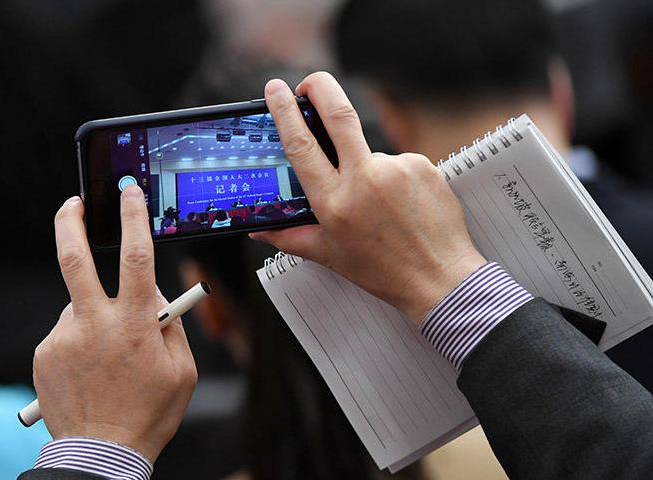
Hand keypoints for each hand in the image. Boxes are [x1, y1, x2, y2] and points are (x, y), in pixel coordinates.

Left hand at [33, 185, 196, 462]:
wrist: (100, 453)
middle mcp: (93, 325)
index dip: (134, 219)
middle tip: (73, 204)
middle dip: (70, 222)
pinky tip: (91, 367)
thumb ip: (171, 326)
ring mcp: (64, 338)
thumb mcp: (182, 370)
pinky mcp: (45, 353)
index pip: (135, 256)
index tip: (130, 196)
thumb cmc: (147, 414)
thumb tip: (156, 295)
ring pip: (80, 305)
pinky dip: (81, 338)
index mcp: (134, 326)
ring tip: (107, 355)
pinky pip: (67, 331)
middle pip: (74, 259)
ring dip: (94, 313)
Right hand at [251, 72, 485, 323]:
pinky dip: (392, 176)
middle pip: (338, 113)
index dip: (285, 111)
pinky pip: (396, 161)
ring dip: (364, 166)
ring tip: (378, 205)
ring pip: (368, 150)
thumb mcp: (329, 255)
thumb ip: (290, 237)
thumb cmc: (384, 271)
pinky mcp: (423, 165)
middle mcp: (365, 179)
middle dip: (319, 87)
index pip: (302, 144)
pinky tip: (399, 203)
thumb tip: (261, 230)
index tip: (277, 91)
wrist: (440, 278)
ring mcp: (396, 169)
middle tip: (309, 83)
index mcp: (334, 202)